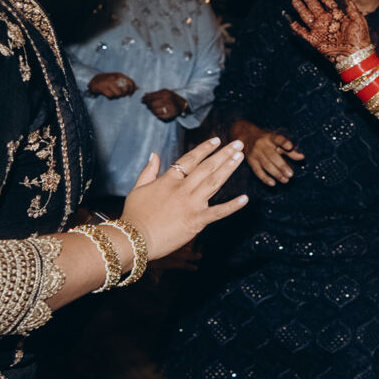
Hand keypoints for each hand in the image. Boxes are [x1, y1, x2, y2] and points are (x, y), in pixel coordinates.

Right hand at [88, 72, 135, 98]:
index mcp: (120, 75)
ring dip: (116, 96)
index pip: (131, 82)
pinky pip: (110, 96)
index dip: (132, 90)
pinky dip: (110, 97)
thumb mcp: (118, 79)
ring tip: (113, 94)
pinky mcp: (102, 87)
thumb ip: (127, 83)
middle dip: (124, 94)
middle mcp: (115, 78)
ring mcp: (108, 82)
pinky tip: (107, 94)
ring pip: (118, 94)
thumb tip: (138, 88)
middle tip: (120, 94)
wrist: (94, 80)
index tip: (129, 95)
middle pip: (126, 89)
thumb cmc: (109, 81)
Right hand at [118, 138, 249, 260]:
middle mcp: (183, 188)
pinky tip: (245, 198)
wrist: (134, 238)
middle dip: (224, 154)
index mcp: (169, 180)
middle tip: (238, 144)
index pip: (190, 159)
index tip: (217, 140)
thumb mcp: (138, 188)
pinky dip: (232, 206)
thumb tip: (154, 154)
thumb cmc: (134, 215)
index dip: (205, 148)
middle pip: (207, 167)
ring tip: (240, 157)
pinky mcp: (196, 220)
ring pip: (214, 182)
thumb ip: (149, 171)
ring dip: (229, 168)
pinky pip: (218, 212)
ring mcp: (191, 204)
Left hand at [141, 89, 188, 121]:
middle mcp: (168, 101)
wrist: (182, 104)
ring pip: (155, 111)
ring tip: (150, 108)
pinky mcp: (170, 115)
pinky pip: (159, 116)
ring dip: (151, 109)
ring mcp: (169, 108)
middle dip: (147, 104)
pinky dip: (156, 114)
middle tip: (145, 104)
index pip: (152, 96)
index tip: (142, 99)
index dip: (145, 98)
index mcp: (166, 94)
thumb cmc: (171, 97)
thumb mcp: (165, 92)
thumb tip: (144, 94)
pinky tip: (155, 112)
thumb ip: (155, 93)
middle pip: (153, 104)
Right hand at [237, 120, 303, 185]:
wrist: (247, 137)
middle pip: (272, 156)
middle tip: (291, 174)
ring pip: (266, 164)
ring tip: (285, 180)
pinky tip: (273, 183)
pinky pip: (257, 171)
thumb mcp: (278, 143)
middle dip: (282, 166)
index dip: (284, 142)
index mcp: (271, 138)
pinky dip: (265, 178)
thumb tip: (302, 157)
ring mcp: (255, 153)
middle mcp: (262, 145)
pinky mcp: (251, 161)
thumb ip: (290, 151)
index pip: (278, 139)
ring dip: (276, 174)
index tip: (290, 146)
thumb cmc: (267, 141)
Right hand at [287, 0, 370, 65]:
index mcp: (336, 13)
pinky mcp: (314, 40)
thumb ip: (350, 4)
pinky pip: (300, 31)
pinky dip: (293, 23)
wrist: (357, 56)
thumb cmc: (360, 38)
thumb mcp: (358, 18)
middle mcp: (325, 19)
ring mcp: (319, 29)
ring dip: (297, 3)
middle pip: (311, 1)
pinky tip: (286, 15)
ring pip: (304, 13)